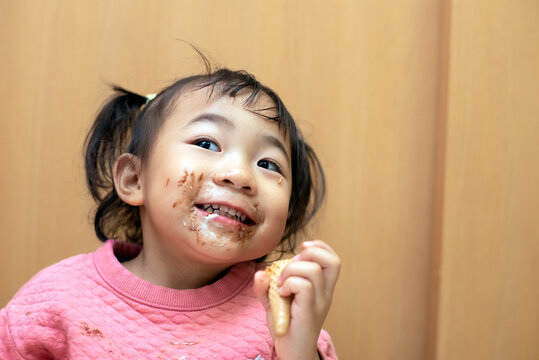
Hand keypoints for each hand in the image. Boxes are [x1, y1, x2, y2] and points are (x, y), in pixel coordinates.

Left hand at [253, 240, 340, 359]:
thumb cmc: (285, 325)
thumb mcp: (274, 300)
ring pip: (313, 270)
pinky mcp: (309, 312)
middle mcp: (325, 294)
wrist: (291, 352)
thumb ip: (265, 286)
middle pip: (332, 260)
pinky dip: (289, 283)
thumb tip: (260, 272)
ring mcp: (319, 303)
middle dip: (307, 255)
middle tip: (290, 269)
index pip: (333, 259)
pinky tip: (281, 293)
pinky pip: (304, 286)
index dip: (320, 247)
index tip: (301, 249)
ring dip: (291, 270)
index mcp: (323, 288)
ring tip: (281, 284)